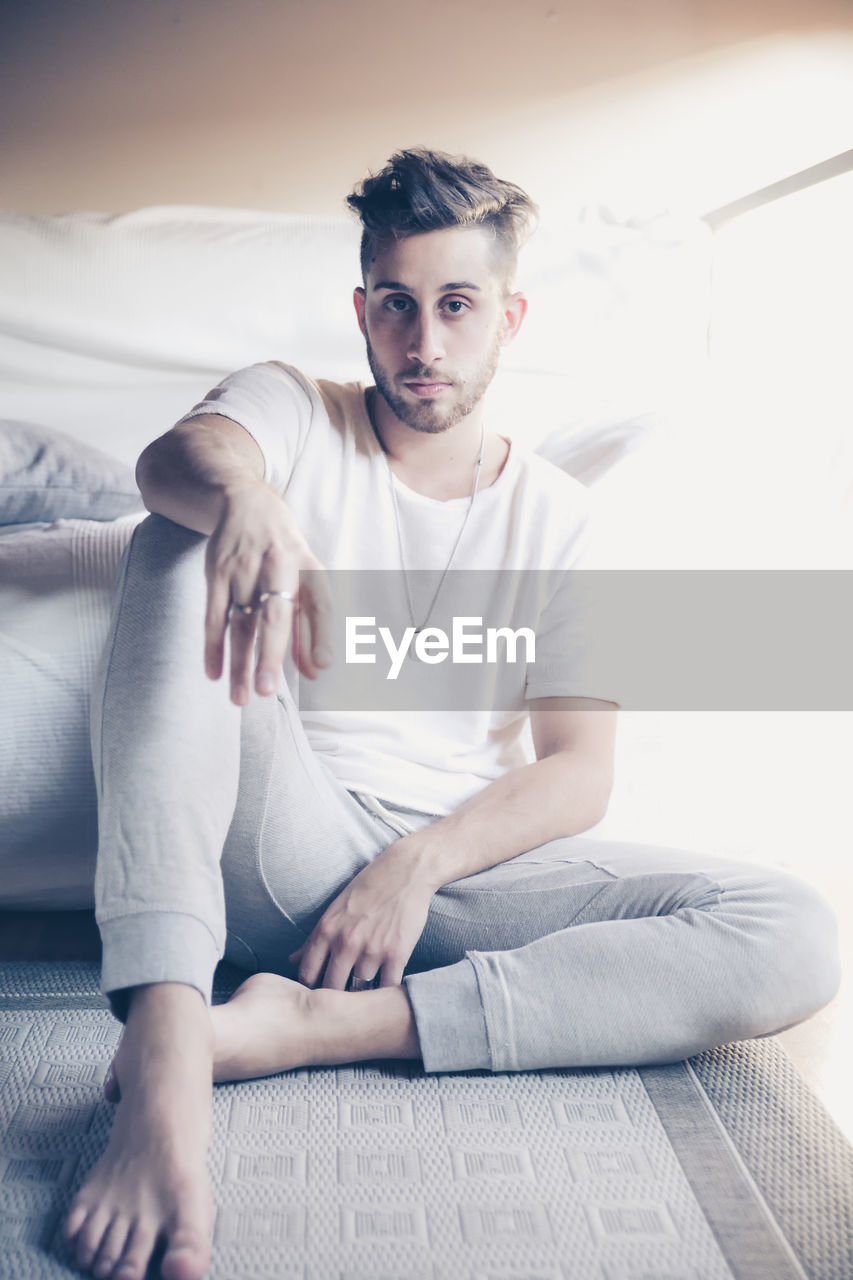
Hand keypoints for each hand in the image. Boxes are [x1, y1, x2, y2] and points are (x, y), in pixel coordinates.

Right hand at [203, 483, 333, 703]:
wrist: (243, 500)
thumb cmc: (284, 550)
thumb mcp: (306, 574)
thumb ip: (311, 623)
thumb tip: (317, 670)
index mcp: (309, 568)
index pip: (319, 606)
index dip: (320, 637)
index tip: (321, 668)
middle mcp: (278, 567)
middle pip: (274, 617)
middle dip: (271, 655)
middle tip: (268, 690)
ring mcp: (243, 570)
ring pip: (240, 623)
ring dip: (239, 663)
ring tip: (241, 698)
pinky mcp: (216, 572)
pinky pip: (213, 615)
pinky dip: (212, 646)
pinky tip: (214, 674)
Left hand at [289, 845, 435, 989]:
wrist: (405, 871)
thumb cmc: (368, 887)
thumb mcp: (334, 909)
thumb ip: (313, 939)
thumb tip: (292, 960)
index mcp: (326, 931)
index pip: (307, 975)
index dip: (310, 988)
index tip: (318, 990)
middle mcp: (345, 943)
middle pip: (331, 987)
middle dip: (335, 995)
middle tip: (341, 996)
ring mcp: (371, 950)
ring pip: (359, 989)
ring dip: (362, 992)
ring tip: (366, 991)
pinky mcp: (397, 955)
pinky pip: (387, 987)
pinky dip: (386, 990)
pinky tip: (386, 986)